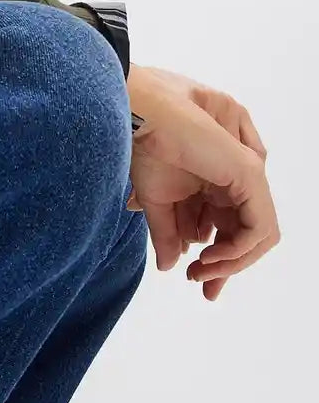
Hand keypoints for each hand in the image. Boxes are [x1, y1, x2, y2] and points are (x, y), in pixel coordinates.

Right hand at [125, 65, 279, 300]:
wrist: (142, 114)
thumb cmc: (144, 145)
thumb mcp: (155, 201)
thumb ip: (167, 234)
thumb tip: (170, 267)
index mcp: (214, 183)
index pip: (226, 230)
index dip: (215, 261)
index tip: (190, 279)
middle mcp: (235, 180)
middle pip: (243, 234)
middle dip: (225, 267)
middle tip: (202, 287)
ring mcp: (246, 175)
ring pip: (258, 235)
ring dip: (231, 262)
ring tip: (200, 271)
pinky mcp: (250, 174)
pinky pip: (259, 228)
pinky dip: (238, 250)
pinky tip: (211, 256)